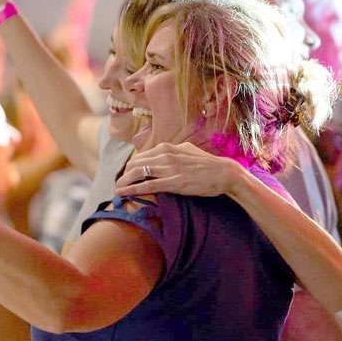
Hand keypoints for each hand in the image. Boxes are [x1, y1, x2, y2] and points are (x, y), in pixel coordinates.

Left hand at [114, 142, 237, 197]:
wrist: (224, 173)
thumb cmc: (208, 164)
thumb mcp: (188, 151)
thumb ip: (174, 152)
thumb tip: (163, 152)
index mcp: (168, 147)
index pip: (142, 156)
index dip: (131, 167)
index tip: (127, 175)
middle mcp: (165, 155)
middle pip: (135, 164)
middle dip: (124, 174)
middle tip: (119, 184)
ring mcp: (169, 169)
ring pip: (138, 173)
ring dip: (124, 182)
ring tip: (117, 190)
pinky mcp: (173, 182)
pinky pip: (147, 185)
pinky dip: (133, 189)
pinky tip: (124, 193)